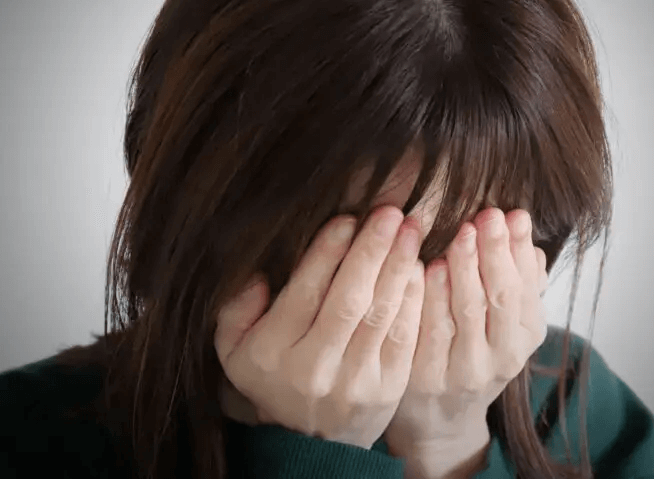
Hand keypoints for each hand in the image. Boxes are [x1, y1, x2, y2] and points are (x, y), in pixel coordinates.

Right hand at [214, 206, 425, 449]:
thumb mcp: (235, 350)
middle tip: (389, 212)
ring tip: (410, 229)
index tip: (348, 218)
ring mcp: (354, 381)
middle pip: (348, 299)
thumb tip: (260, 272)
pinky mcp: (388, 388)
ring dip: (398, 266)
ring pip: (381, 314)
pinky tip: (419, 265)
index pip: (305, 293)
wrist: (313, 441)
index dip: (328, 252)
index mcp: (271, 354)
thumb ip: (236, 309)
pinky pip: (405, 334)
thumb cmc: (276, 377)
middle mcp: (314, 369)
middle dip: (371, 250)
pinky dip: (414, 297)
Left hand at [383, 208, 548, 474]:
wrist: (441, 418)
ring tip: (462, 232)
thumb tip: (528, 240)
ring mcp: (464, 370)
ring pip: (467, 311)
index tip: (512, 213)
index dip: (519, 249)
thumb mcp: (506, 320)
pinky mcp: (427, 378)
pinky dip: (431, 296)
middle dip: (496, 252)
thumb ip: (518, 281)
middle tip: (488, 215)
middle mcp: (502, 356)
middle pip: (502, 297)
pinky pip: (430, 331)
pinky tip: (428, 267)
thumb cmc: (474, 351)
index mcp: (526, 335)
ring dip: (465, 268)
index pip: (526, 286)